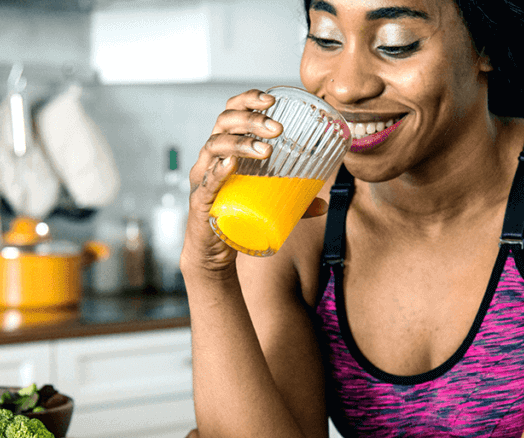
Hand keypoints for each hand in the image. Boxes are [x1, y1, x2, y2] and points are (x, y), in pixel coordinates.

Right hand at [181, 89, 282, 276]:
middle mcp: (210, 158)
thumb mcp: (266, 204)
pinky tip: (230, 165)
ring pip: (214, 147)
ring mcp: (202, 178)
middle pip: (224, 124)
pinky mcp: (200, 202)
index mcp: (225, 149)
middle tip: (278, 129)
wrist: (212, 251)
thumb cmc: (235, 217)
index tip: (271, 99)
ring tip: (266, 151)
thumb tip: (324, 204)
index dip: (247, 100)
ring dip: (241, 144)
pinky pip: (205, 182)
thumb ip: (294, 202)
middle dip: (251, 121)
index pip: (230, 113)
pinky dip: (217, 172)